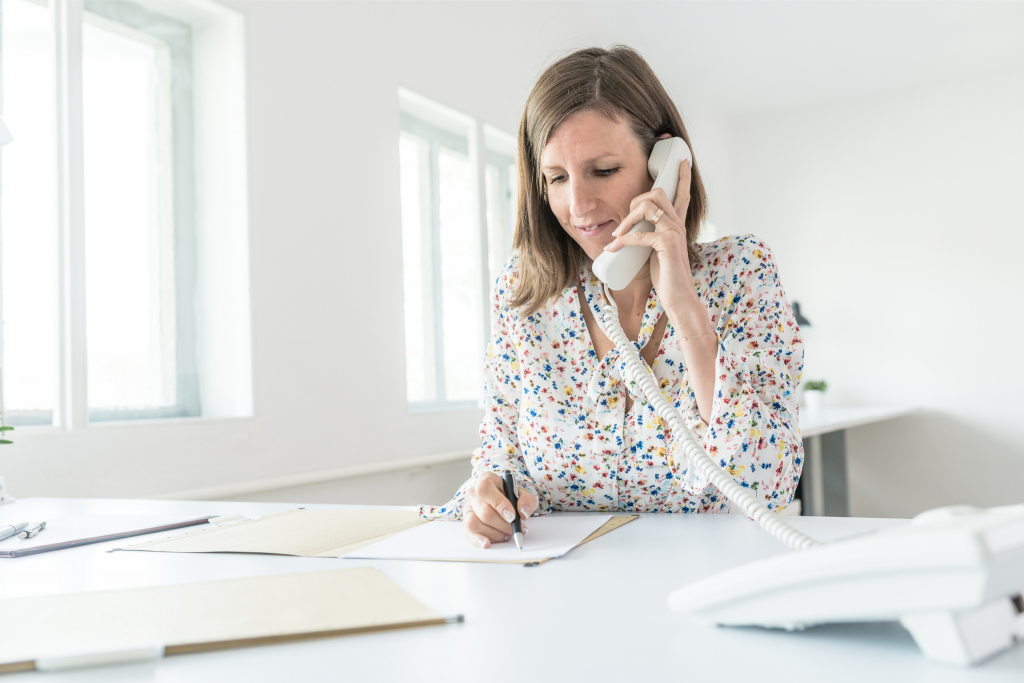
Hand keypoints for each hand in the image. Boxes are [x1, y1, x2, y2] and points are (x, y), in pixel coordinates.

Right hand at [462, 472, 537, 548]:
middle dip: (503, 524)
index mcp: (486, 480)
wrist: (502, 500)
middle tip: (515, 528)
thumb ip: (527, 500)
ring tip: (506, 534)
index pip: (485, 489)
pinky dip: (477, 540)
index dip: (499, 504)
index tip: (512, 516)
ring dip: (494, 533)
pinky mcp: (466, 522)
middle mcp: (473, 493)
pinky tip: (487, 543)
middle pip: (484, 511)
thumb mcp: (522, 493)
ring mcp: (468, 508)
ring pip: (474, 523)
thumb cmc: (509, 495)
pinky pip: (468, 533)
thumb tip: (523, 512)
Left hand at [603, 159, 699, 318]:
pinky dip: (623, 241)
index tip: (682, 160)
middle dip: (636, 200)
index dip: (682, 176)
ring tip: (617, 236)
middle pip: (658, 193)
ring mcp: (674, 233)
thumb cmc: (666, 276)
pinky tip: (614, 249)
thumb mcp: (657, 251)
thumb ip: (649, 237)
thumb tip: (629, 231)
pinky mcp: (667, 244)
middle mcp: (677, 224)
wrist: (678, 297)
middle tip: (625, 222)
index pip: (682, 194)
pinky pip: (641, 234)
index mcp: (677, 225)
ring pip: (648, 207)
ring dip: (627, 219)